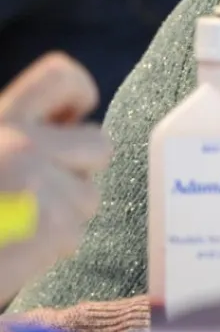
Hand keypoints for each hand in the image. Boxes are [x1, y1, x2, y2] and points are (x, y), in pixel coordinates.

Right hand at [0, 54, 113, 298]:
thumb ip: (12, 135)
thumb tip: (69, 124)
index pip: (62, 78)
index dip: (77, 97)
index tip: (66, 120)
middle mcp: (20, 145)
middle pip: (98, 146)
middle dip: (74, 171)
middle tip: (32, 192)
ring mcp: (40, 186)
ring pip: (88, 196)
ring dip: (61, 214)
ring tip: (12, 227)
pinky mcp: (54, 228)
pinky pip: (74, 234)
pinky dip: (48, 248)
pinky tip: (8, 253)